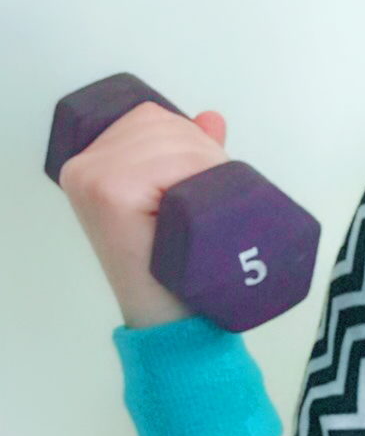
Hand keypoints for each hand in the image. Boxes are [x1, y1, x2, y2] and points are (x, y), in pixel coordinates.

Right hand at [58, 103, 229, 327]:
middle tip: (205, 202)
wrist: (170, 317)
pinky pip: (171, 165)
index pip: (154, 118)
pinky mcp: (107, 193)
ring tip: (197, 211)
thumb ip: (187, 155)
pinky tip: (185, 210)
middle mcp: (84, 164)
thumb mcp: (178, 197)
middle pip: (165, 125)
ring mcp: (91, 178)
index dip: (194, 142)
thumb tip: (210, 118)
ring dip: (205, 169)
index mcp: (92, 160)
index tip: (201, 182)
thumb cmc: (173, 265)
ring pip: (175, 143)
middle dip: (204, 154)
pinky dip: (194, 180)